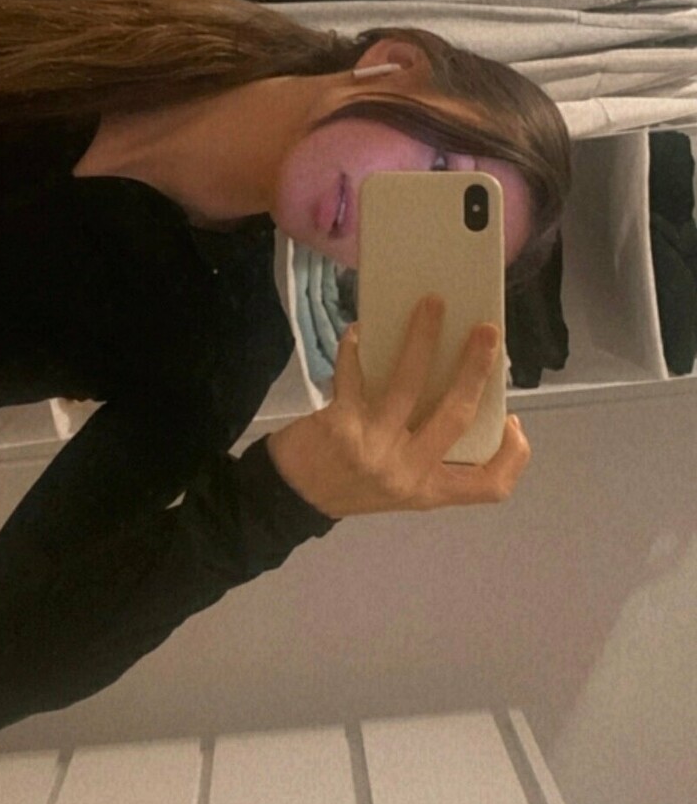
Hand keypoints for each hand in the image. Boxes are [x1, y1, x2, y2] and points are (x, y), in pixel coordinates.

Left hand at [266, 294, 530, 519]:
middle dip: (475, 368)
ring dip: (422, 338)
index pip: (489, 486)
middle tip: (487, 331)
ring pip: (409, 384)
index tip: (515, 420)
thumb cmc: (351, 481)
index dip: (514, 456)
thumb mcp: (399, 484)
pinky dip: (356, 347)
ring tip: (431, 305)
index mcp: (428, 491)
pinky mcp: (340, 424)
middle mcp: (407, 473)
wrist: (289, 498)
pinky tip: (360, 329)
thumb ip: (428, 449)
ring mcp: (373, 448)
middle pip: (456, 415)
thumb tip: (454, 384)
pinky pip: (354, 374)